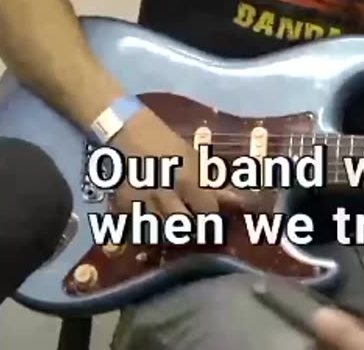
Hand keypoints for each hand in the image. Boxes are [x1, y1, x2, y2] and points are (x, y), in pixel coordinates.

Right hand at [109, 107, 240, 219]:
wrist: (126, 132)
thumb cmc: (165, 142)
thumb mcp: (192, 158)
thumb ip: (212, 183)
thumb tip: (237, 200)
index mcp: (188, 181)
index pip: (209, 212)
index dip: (210, 213)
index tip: (208, 211)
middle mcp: (167, 196)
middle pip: (186, 227)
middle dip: (191, 225)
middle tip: (191, 219)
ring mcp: (144, 203)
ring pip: (164, 230)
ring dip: (170, 227)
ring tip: (171, 218)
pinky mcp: (125, 206)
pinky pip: (141, 227)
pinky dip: (149, 225)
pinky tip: (153, 216)